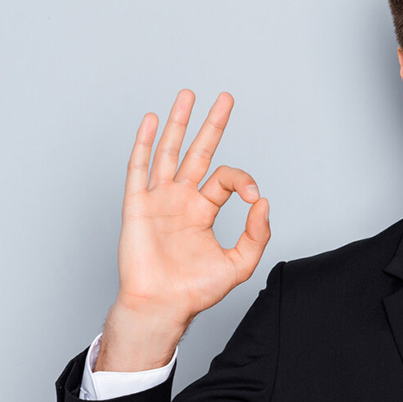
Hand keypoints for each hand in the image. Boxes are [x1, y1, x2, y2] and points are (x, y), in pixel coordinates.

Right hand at [98, 90, 269, 370]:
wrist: (161, 305)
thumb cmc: (194, 291)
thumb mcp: (239, 264)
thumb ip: (256, 234)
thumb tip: (265, 203)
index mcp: (202, 211)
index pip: (225, 179)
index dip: (243, 180)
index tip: (253, 197)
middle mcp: (181, 200)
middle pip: (198, 152)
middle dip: (211, 125)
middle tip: (224, 98)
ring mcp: (158, 200)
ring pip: (169, 152)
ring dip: (178, 123)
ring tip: (188, 96)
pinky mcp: (137, 205)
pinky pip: (139, 168)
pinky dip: (144, 144)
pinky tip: (151, 121)